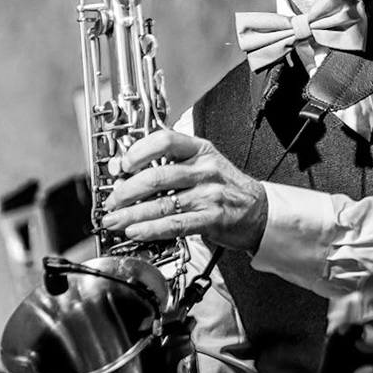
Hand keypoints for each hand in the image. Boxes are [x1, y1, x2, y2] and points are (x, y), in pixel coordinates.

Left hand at [101, 128, 269, 250]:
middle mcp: (205, 170)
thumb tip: (130, 172)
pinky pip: (174, 224)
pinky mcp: (211, 219)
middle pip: (156, 176)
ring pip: (161, 204)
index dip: (138, 151)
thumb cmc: (228, 188)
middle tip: (112, 201)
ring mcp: (209, 195)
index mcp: (201, 151)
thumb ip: (173, 163)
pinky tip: (136, 232)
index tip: (123, 165)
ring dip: (131, 215)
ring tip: (115, 220)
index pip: (165, 140)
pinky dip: (150, 229)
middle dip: (126, 191)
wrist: (260, 211)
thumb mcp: (206, 164)